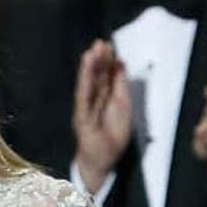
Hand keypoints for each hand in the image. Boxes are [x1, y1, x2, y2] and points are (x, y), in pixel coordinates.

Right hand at [73, 40, 132, 192]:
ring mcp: (86, 108)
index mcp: (105, 98)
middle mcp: (94, 100)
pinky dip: (84, 83)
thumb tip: (121, 64)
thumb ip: (122, 87)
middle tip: (100, 43)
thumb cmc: (112, 137)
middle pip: (96, 77)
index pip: (105, 76)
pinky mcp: (82, 117)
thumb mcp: (124, 107)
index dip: (107, 61)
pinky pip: (84, 98)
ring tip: (91, 52)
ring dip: (89, 68)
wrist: (103, 162)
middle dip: (98, 60)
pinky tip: (86, 71)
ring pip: (88, 85)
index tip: (108, 46)